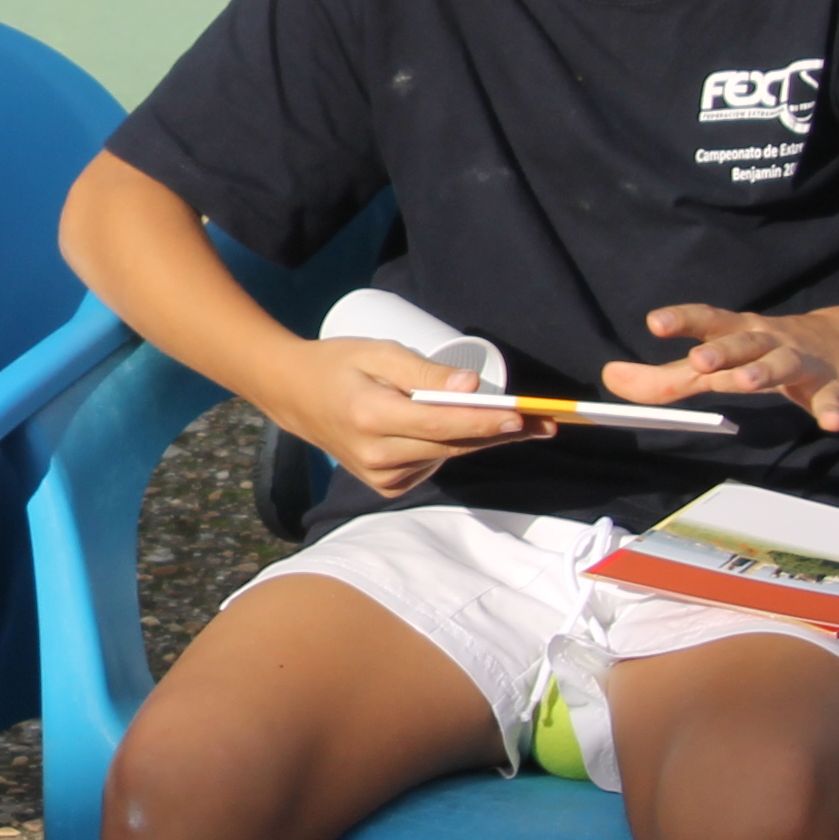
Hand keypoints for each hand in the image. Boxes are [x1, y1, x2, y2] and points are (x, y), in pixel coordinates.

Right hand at [263, 334, 548, 501]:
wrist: (293, 396)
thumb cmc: (338, 364)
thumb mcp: (378, 353)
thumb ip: (424, 372)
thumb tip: (471, 388)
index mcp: (370, 417)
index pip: (439, 425)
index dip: (484, 421)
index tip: (523, 416)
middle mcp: (375, 455)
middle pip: (452, 446)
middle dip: (501, 432)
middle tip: (545, 422)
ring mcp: (380, 476)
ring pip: (447, 457)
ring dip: (480, 439)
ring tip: (513, 421)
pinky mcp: (385, 486)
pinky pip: (433, 466)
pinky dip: (449, 448)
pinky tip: (449, 430)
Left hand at [602, 302, 838, 433]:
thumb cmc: (771, 352)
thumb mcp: (722, 360)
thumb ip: (668, 375)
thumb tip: (610, 379)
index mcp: (740, 332)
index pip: (708, 321)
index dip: (683, 321)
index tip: (655, 322)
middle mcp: (770, 340)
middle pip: (744, 341)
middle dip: (722, 349)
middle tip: (699, 359)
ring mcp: (805, 361)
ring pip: (783, 364)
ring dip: (764, 371)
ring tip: (747, 381)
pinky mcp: (836, 386)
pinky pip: (834, 398)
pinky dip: (832, 409)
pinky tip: (830, 423)